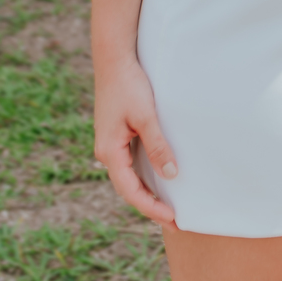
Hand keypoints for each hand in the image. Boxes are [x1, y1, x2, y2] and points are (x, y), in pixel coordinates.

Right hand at [94, 58, 177, 225]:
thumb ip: (158, 145)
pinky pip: (131, 163)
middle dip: (150, 206)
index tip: (173, 219)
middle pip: (128, 188)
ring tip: (169, 206)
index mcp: (109, 152)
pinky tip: (160, 178)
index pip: (130, 192)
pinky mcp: (117, 135)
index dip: (151, 208)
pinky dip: (145, 175)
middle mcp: (107, 152)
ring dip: (147, 192)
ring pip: (129, 176)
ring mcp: (111, 144)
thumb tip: (171, 174)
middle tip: (175, 221)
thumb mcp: (146, 116)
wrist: (114, 59)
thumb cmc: (129, 85)